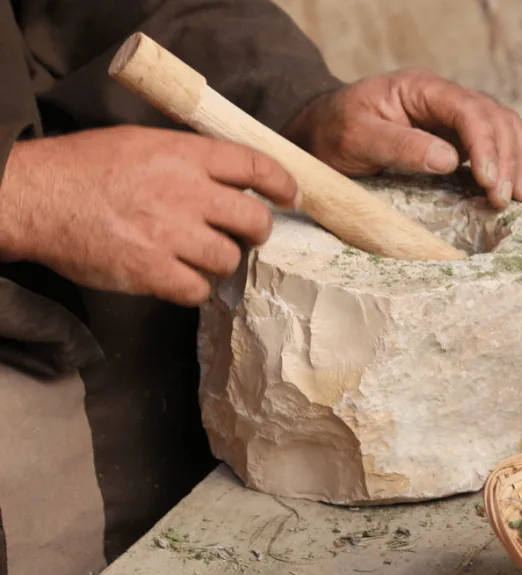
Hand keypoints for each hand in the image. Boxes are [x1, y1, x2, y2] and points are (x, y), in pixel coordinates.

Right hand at [0, 126, 298, 305]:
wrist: (35, 196)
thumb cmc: (84, 168)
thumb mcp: (142, 143)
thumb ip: (189, 159)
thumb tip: (231, 176)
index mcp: (185, 155)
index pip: (256, 165)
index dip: (282, 183)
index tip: (291, 196)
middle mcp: (186, 193)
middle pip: (255, 220)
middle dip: (258, 231)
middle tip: (247, 235)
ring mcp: (171, 234)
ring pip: (229, 258)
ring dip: (221, 261)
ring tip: (199, 255)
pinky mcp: (153, 271)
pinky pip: (198, 289)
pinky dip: (193, 287)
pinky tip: (179, 277)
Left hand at [285, 68, 521, 208]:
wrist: (321, 134)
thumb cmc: (333, 132)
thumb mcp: (356, 138)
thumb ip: (400, 146)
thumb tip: (449, 160)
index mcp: (420, 88)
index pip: (469, 109)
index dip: (485, 144)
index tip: (486, 180)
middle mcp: (443, 98)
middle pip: (495, 117)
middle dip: (506, 157)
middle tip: (502, 198)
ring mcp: (452, 118)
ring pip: (503, 128)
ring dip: (515, 161)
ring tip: (516, 197)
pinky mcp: (456, 139)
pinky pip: (494, 145)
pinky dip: (509, 165)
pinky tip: (512, 189)